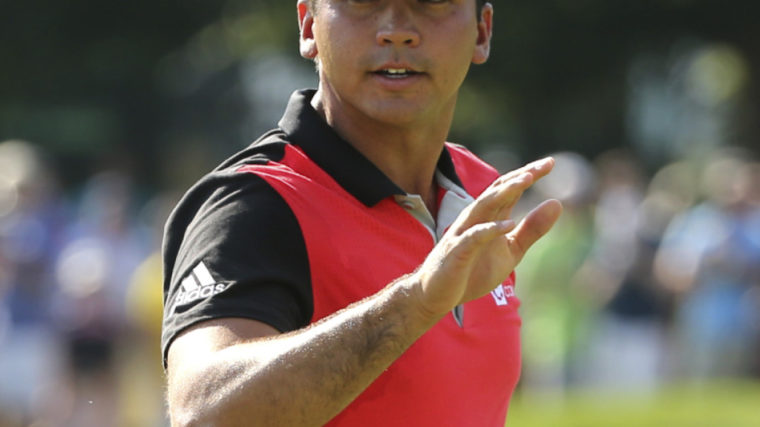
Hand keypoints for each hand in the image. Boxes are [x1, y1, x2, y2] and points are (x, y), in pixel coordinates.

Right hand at [412, 157, 562, 318]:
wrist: (436, 296)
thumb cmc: (472, 272)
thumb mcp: (511, 251)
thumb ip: (531, 229)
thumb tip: (557, 203)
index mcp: (488, 216)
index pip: (508, 188)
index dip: (528, 174)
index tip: (550, 162)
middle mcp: (475, 219)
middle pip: (497, 191)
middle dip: (519, 177)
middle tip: (542, 165)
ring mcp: (464, 233)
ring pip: (483, 206)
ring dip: (504, 193)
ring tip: (526, 181)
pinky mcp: (456, 252)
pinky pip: (474, 237)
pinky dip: (490, 229)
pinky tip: (509, 225)